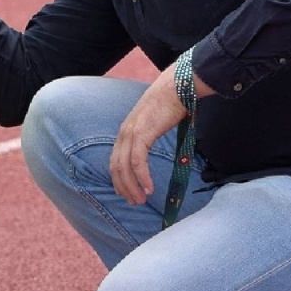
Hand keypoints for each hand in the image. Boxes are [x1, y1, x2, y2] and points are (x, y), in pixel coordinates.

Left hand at [108, 64, 188, 204]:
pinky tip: (149, 189)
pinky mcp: (142, 133)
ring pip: (125, 167)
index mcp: (126, 131)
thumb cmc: (169, 105)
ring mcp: (131, 133)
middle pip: (116, 167)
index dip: (118, 179)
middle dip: (124, 187)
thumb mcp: (154, 124)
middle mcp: (124, 133)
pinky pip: (138, 161)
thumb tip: (154, 150)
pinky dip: (142, 177)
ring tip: (141, 200)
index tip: (125, 193)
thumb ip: (149, 138)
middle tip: (134, 202)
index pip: (115, 160)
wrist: (176, 87)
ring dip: (132, 186)